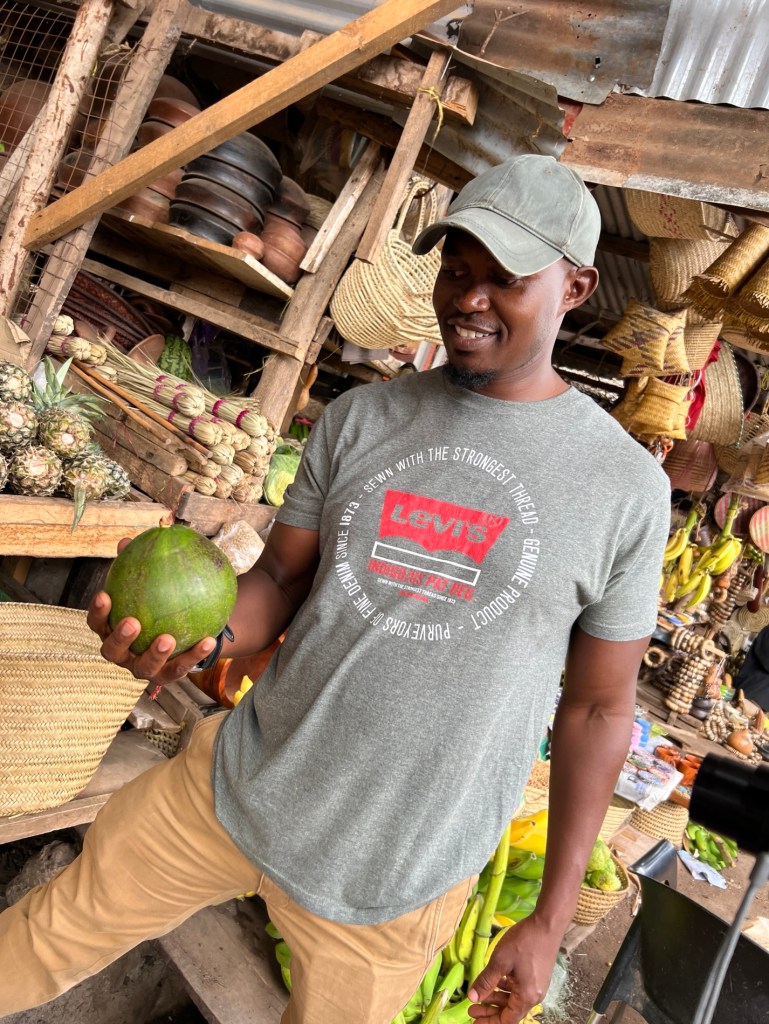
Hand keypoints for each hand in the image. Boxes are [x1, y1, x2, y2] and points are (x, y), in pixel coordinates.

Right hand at [87, 539, 215, 687]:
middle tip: (133, 622)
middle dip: (120, 638)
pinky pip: (181, 667)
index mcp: (112, 631)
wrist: (185, 631)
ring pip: (144, 667)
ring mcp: (144, 668)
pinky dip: (194, 655)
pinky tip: (208, 640)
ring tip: (168, 638)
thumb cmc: (159, 603)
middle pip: (112, 651)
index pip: (96, 623)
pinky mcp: (168, 676)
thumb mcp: (151, 584)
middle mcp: (123, 654)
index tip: (104, 593)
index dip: (97, 611)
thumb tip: (128, 539)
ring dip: (154, 654)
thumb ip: (139, 565)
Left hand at [467, 915, 560, 1022]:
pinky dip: (505, 988)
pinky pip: (519, 988)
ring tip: (480, 994)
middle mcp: (534, 996)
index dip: (490, 1022)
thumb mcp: (500, 961)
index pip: (507, 1020)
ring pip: (513, 999)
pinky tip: (495, 979)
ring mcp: (536, 985)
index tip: (474, 1020)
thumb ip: (486, 981)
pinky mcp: (536, 975)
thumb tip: (472, 998)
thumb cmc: (524, 942)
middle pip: (510, 1011)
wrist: (547, 924)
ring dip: (496, 998)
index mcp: (527, 997)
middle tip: (472, 1009)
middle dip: (490, 1011)